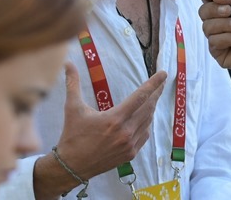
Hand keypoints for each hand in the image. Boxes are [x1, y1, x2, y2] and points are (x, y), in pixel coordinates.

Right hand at [54, 62, 166, 178]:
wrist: (71, 167)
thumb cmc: (72, 136)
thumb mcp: (72, 108)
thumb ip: (73, 84)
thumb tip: (67, 63)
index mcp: (114, 119)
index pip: (140, 96)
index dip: (153, 83)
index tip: (163, 74)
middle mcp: (125, 132)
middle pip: (148, 107)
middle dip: (156, 93)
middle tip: (162, 82)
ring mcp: (129, 145)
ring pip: (147, 121)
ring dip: (151, 108)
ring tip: (153, 97)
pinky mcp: (130, 154)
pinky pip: (144, 135)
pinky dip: (146, 124)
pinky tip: (145, 118)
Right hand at [197, 0, 230, 86]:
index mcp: (227, 9)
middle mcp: (220, 22)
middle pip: (203, 11)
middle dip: (215, 9)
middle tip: (229, 11)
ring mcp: (218, 37)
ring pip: (207, 26)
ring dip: (226, 25)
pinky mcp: (218, 53)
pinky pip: (213, 41)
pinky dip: (228, 38)